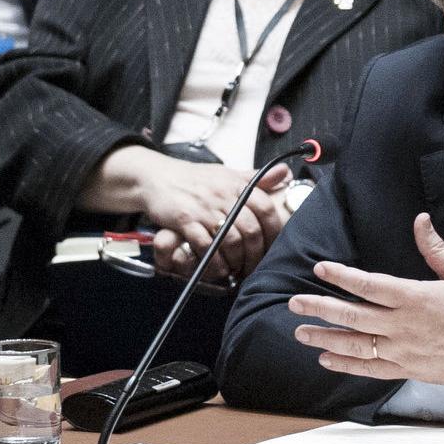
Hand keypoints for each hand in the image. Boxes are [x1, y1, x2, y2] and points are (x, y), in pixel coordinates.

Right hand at [143, 157, 290, 278]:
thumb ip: (256, 178)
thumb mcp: (228, 173)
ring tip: (237, 269)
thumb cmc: (196, 179)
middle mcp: (223, 195)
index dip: (274, 231)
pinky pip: (206, 246)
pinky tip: (217, 268)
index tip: (275, 247)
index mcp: (237, 184)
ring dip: (236, 260)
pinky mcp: (185, 219)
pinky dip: (214, 261)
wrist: (157, 177)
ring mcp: (204, 208)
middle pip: (250, 230)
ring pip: (231, 240)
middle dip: (255, 254)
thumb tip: (285, 173)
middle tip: (254, 266)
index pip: (266, 208)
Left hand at [290, 212, 443, 387]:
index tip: (319, 269)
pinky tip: (326, 359)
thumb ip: (434, 248)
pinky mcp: (407, 370)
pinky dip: (345, 365)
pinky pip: (369, 369)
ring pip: (354, 344)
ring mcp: (402, 350)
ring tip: (300, 332)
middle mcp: (401, 325)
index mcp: (413, 297)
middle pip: (351, 315)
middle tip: (294, 303)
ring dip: (324, 337)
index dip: (340, 276)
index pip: (367, 284)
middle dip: (319, 307)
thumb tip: (420, 220)